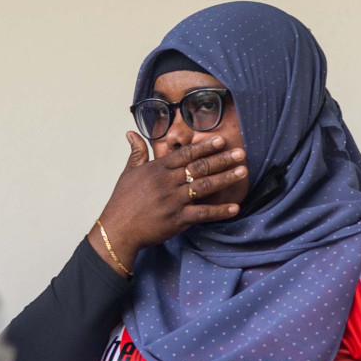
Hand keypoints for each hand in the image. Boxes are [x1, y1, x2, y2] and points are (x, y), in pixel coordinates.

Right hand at [89, 133, 245, 274]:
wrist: (118, 228)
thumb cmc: (123, 200)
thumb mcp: (128, 172)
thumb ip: (137, 152)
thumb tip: (131, 133)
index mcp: (156, 169)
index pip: (185, 154)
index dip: (204, 146)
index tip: (221, 140)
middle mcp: (167, 182)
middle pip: (199, 167)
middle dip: (222, 159)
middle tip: (241, 153)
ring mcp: (174, 201)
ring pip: (205, 186)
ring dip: (226, 178)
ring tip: (242, 172)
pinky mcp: (178, 219)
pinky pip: (203, 213)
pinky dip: (220, 211)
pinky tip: (235, 208)